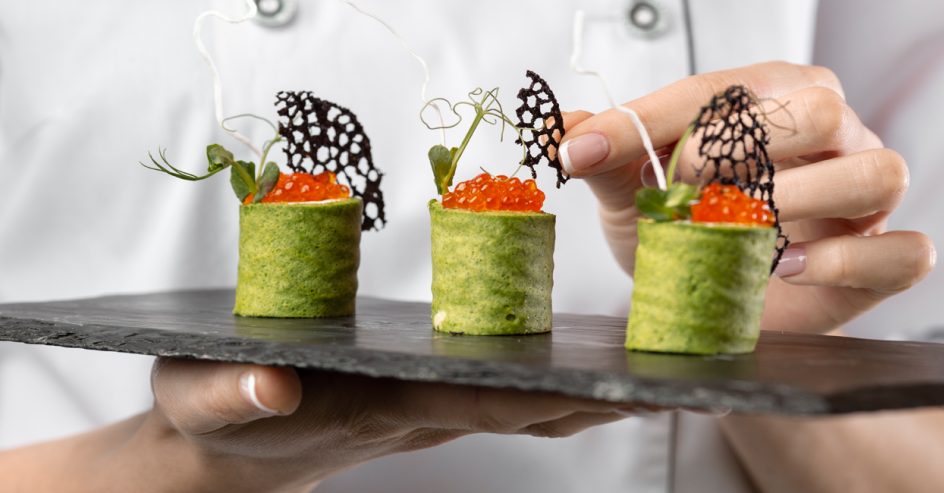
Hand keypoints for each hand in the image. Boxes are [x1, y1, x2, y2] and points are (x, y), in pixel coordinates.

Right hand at [139, 358, 627, 491]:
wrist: (228, 442)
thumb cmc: (212, 410)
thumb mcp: (199, 397)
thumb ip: (228, 395)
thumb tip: (270, 388)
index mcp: (378, 406)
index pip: (476, 402)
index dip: (546, 399)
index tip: (612, 391)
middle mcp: (419, 411)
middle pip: (525, 411)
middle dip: (597, 403)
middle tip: (677, 384)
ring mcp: (429, 407)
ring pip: (525, 407)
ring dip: (589, 396)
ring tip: (659, 375)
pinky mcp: (427, 396)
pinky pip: (504, 394)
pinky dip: (554, 386)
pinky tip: (591, 370)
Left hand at [560, 61, 934, 333]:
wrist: (716, 302)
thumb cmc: (682, 230)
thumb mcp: (631, 188)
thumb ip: (605, 153)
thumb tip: (560, 130)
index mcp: (773, 94)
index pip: (723, 89)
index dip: (649, 121)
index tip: (583, 154)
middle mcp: (833, 132)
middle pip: (819, 111)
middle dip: (737, 152)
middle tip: (678, 194)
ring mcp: (867, 194)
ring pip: (876, 172)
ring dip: (796, 205)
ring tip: (737, 233)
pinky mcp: (884, 256)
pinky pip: (906, 251)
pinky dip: (846, 262)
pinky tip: (788, 270)